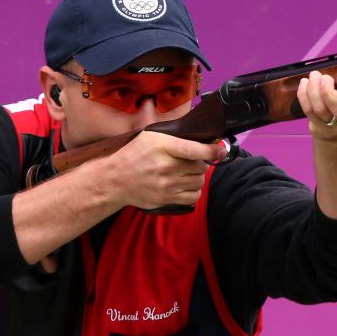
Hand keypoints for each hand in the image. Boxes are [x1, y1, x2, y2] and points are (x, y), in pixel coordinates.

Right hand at [107, 131, 225, 208]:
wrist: (115, 180)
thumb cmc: (135, 154)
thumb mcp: (151, 137)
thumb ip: (175, 136)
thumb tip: (202, 138)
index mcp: (162, 147)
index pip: (195, 149)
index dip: (212, 150)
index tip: (220, 150)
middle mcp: (166, 166)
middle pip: (200, 167)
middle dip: (200, 163)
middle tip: (192, 161)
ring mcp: (167, 185)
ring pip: (199, 182)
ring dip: (198, 177)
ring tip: (188, 173)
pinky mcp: (167, 199)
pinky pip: (193, 197)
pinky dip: (195, 191)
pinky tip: (186, 185)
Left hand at [296, 70, 336, 141]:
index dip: (329, 94)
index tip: (328, 77)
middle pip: (325, 109)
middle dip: (317, 90)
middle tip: (317, 74)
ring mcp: (328, 130)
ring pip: (314, 110)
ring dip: (308, 91)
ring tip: (310, 77)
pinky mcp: (317, 130)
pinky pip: (307, 113)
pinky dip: (303, 97)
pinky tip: (304, 85)